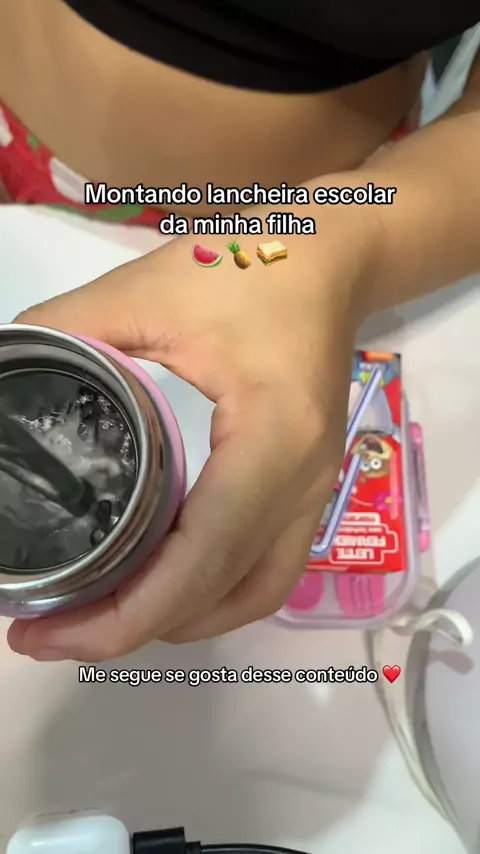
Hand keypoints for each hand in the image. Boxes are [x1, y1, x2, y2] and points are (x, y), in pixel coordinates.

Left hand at [8, 208, 369, 660]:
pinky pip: (266, 573)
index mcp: (270, 438)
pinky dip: (211, 599)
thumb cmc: (246, 267)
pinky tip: (161, 591)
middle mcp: (304, 484)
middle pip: (223, 594)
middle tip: (49, 628)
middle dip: (132, 629)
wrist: (328, 262)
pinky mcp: (309, 491)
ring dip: (176, 623)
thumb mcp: (145, 291)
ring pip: (252, 597)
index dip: (124, 615)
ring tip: (97, 619)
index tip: (45, 631)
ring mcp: (315, 492)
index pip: (202, 557)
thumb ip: (65, 332)